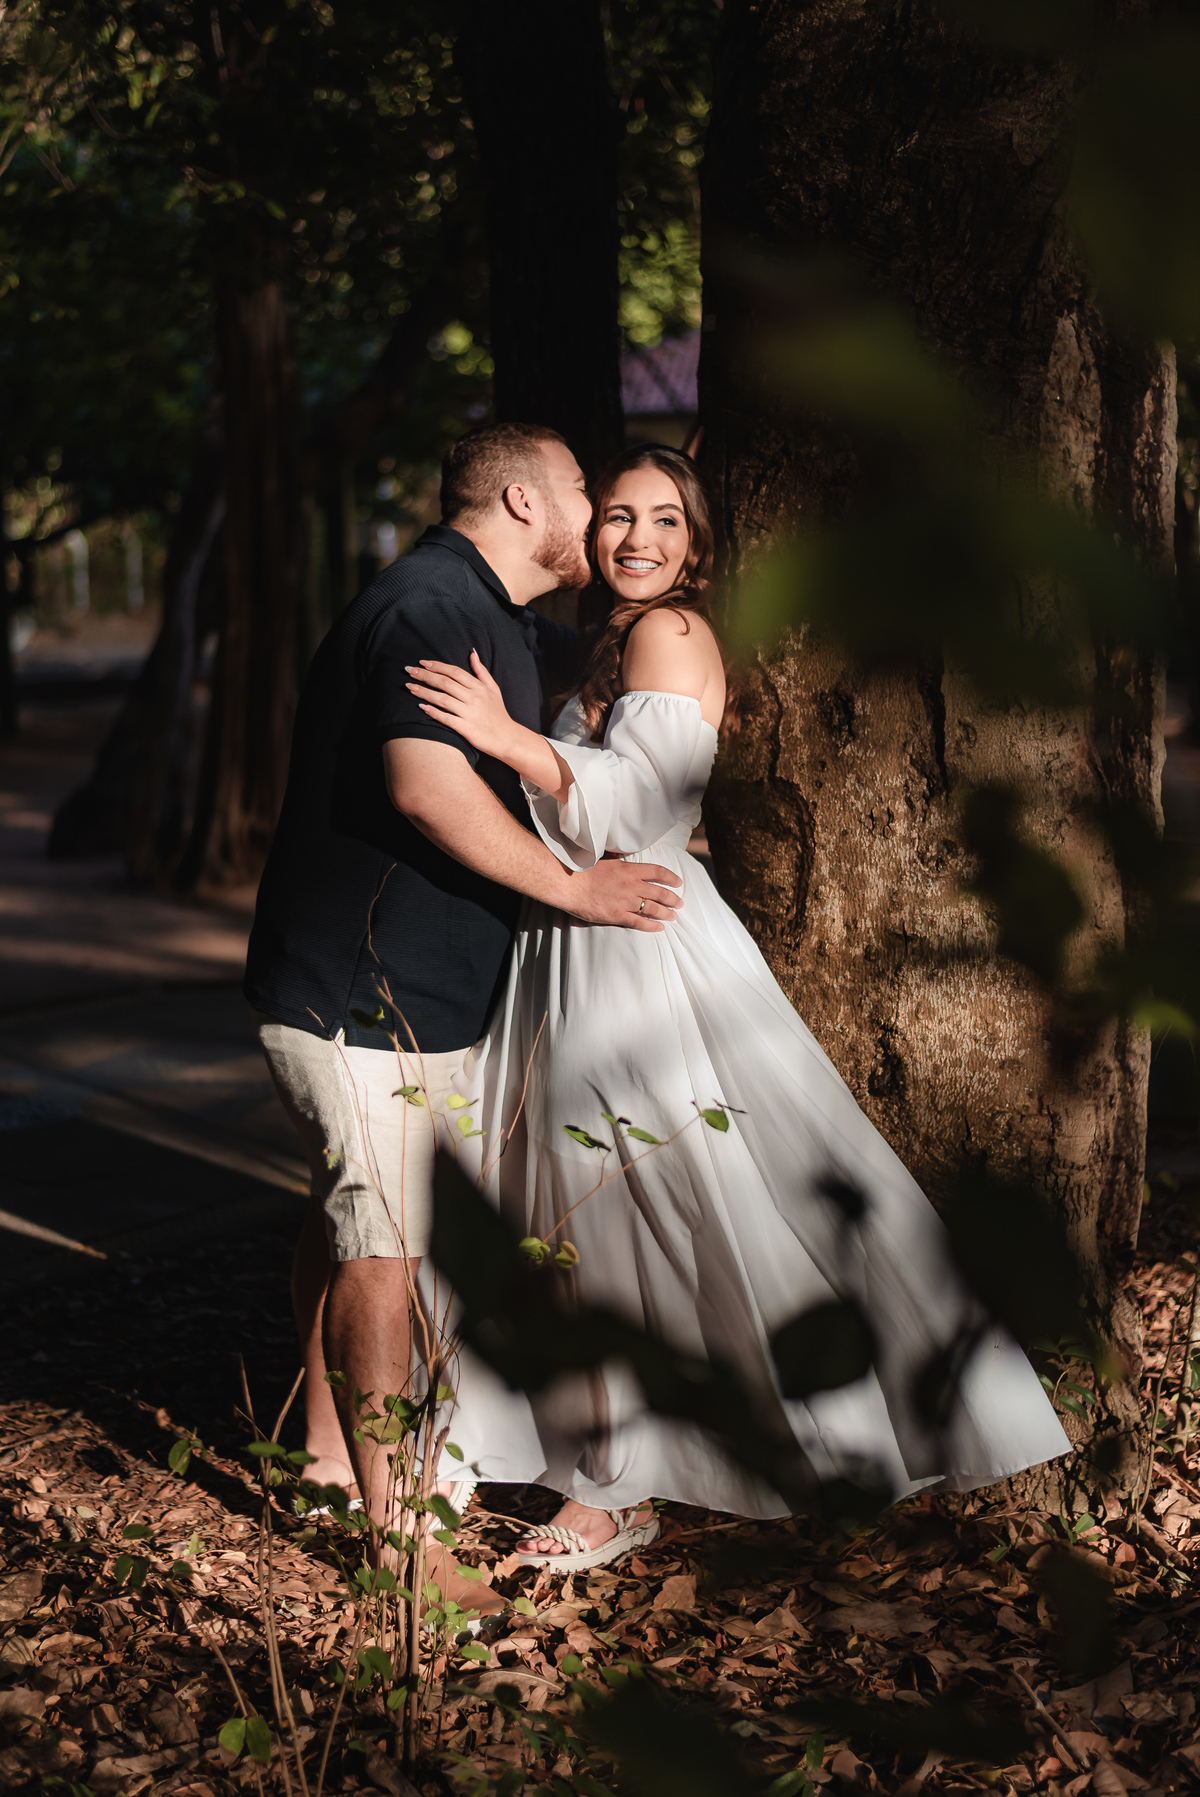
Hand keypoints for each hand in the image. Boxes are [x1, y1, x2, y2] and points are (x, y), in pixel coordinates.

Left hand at [405, 651, 515, 759]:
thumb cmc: (498, 713)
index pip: (455, 672)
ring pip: (443, 699)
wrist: (507, 738)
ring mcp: (470, 713)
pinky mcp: (466, 728)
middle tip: (409, 671)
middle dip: (425, 676)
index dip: (437, 666)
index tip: (422, 663)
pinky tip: (421, 707)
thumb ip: (481, 671)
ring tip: (409, 687)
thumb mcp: (493, 689)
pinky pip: (446, 718)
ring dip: (424, 692)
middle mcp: (474, 698)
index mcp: (479, 687)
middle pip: (445, 683)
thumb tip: (472, 652)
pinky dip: (433, 712)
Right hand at [565, 858, 682, 930]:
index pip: (658, 872)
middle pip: (659, 892)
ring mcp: (625, 901)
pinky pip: (639, 922)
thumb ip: (618, 859)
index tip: (678, 882)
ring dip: (666, 913)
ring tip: (673, 917)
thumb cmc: (582, 870)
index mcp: (629, 869)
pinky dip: (651, 926)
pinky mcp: (617, 915)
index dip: (671, 878)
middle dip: (673, 899)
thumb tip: (622, 856)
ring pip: (653, 909)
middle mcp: (631, 885)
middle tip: (680, 903)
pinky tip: (659, 928)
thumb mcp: (605, 858)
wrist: (568, 883)